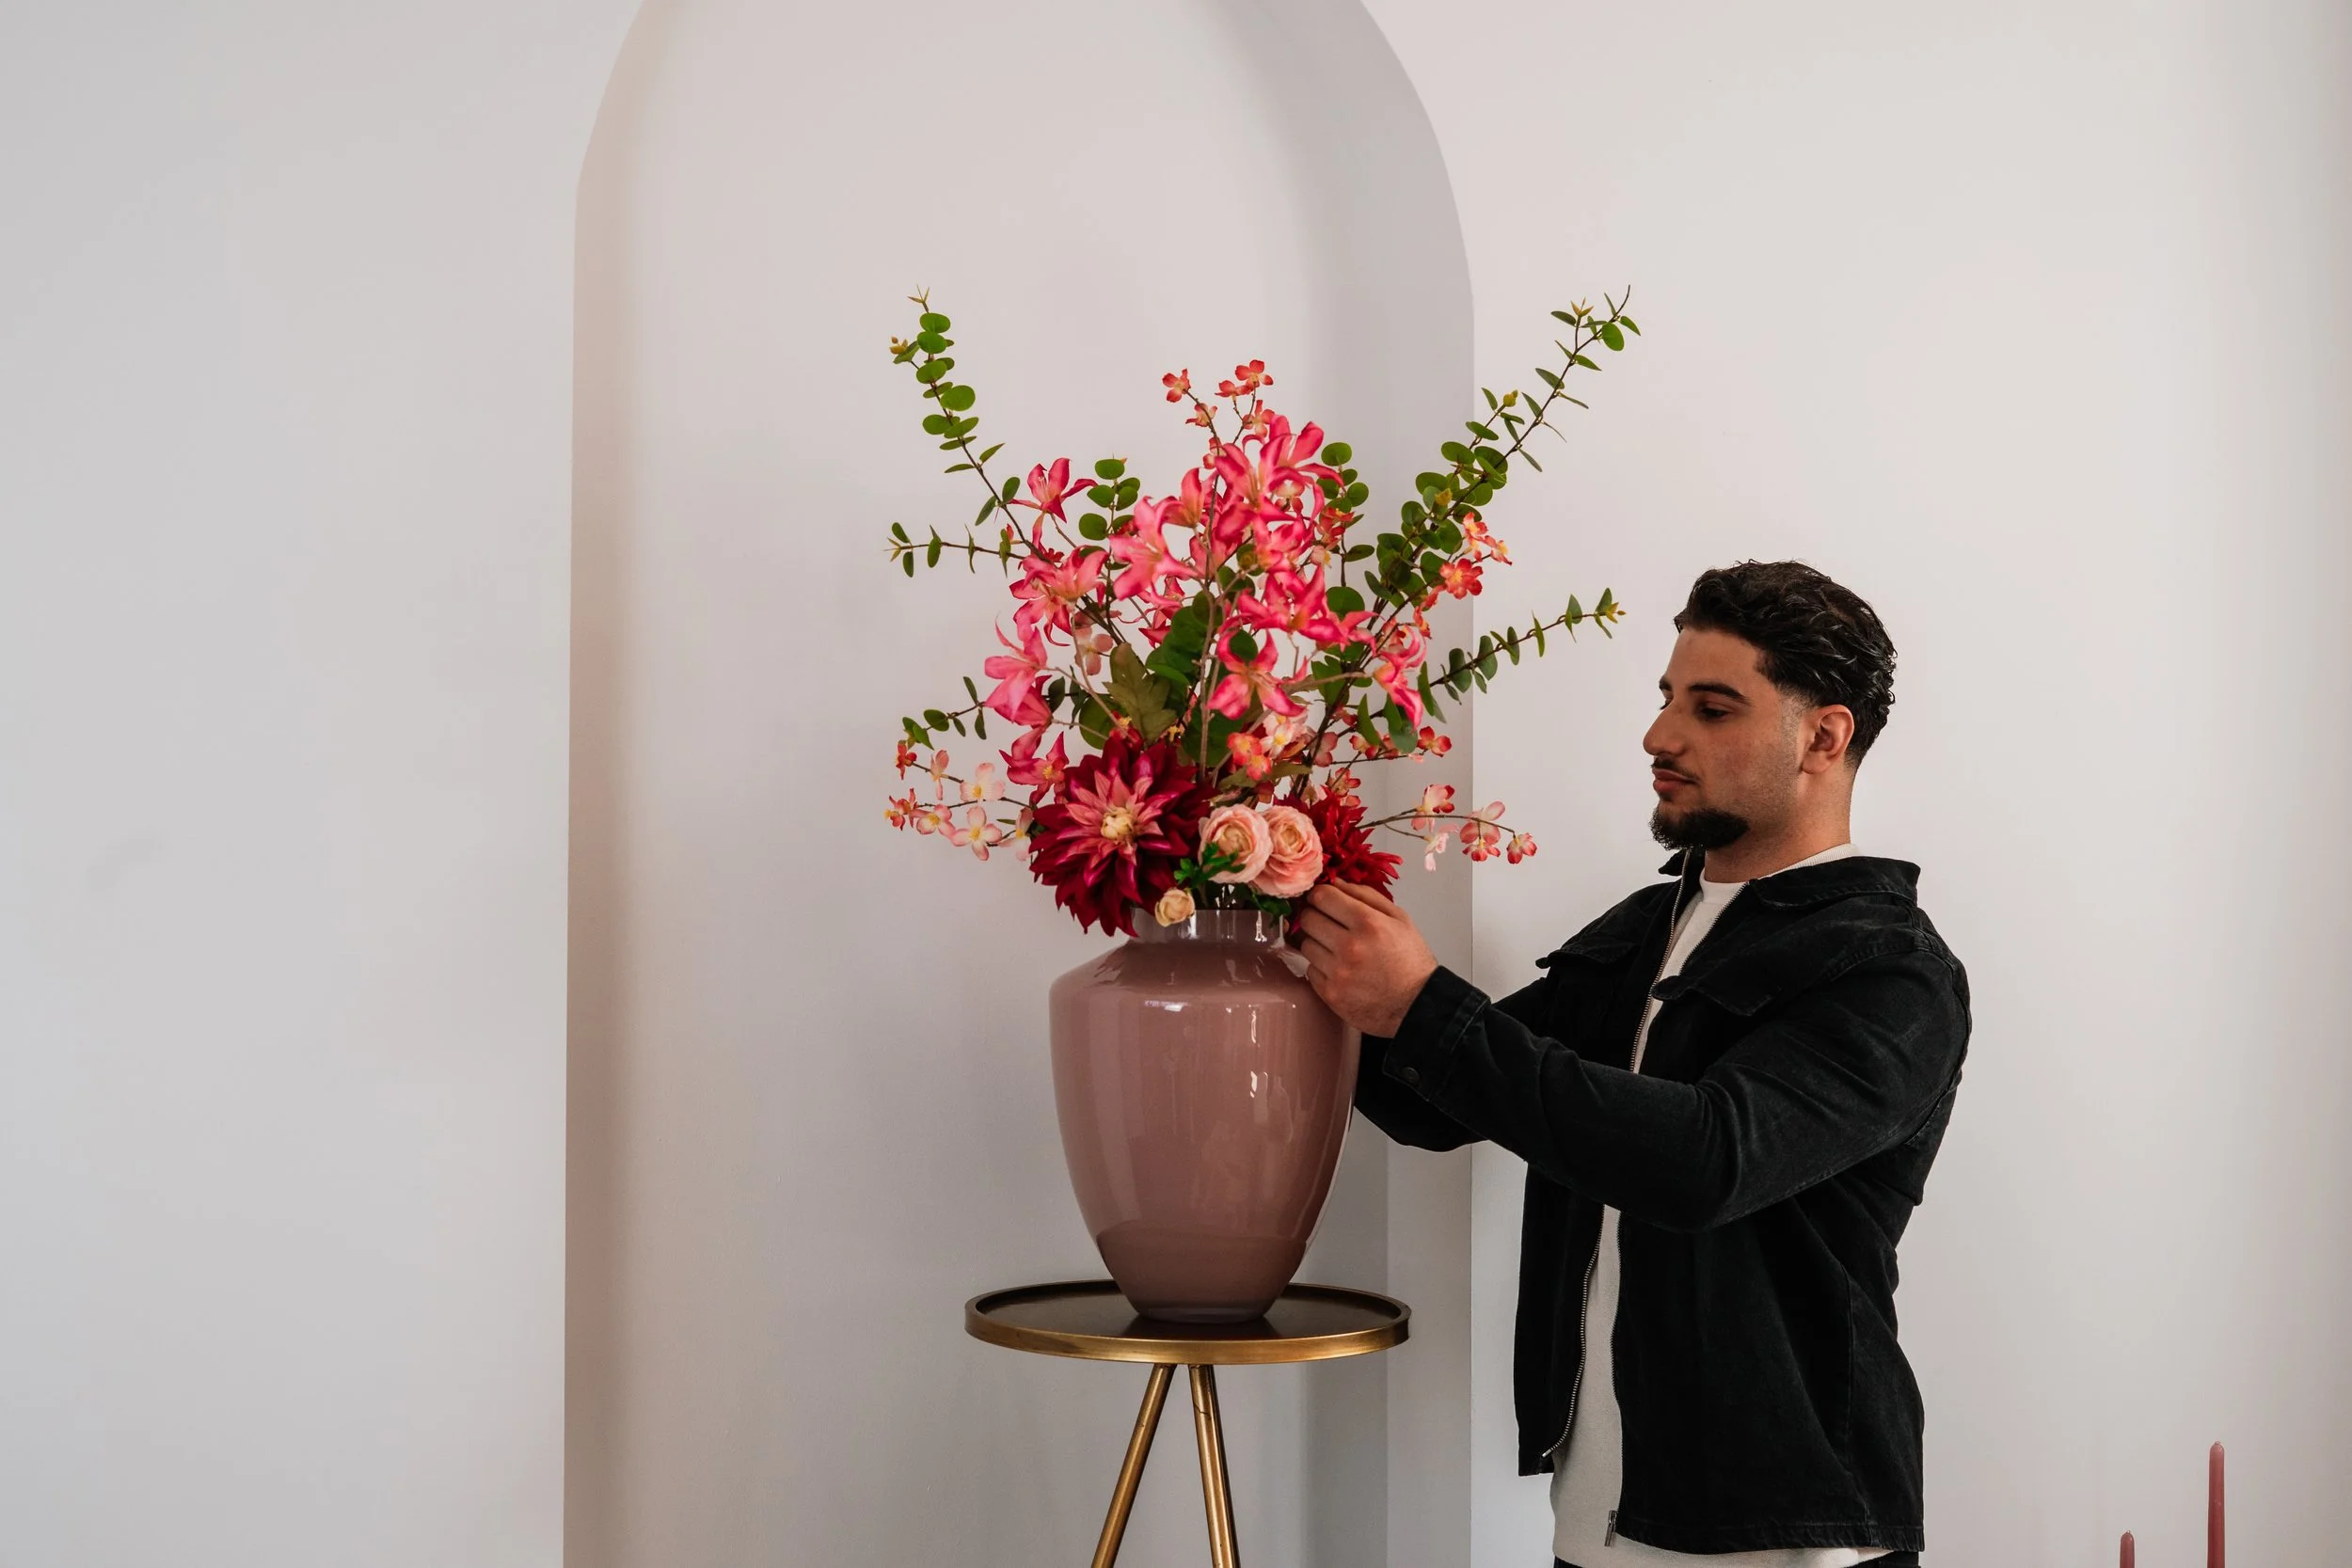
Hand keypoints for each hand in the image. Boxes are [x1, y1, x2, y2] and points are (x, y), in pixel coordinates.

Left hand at [1296, 882, 1439, 1037]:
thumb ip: (1366, 895)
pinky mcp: (1331, 994)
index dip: (1320, 895)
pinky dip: (1320, 967)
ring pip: (1305, 945)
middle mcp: (1350, 947)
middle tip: (1327, 922)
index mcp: (1368, 923)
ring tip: (1336, 948)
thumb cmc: (1411, 960)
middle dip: (1315, 916)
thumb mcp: (1400, 919)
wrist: (1418, 1005)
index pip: (1323, 897)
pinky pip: (1310, 970)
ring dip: (1317, 943)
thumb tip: (1335, 882)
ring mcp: (1338, 973)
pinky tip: (1339, 968)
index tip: (1323, 900)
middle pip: (1308, 919)